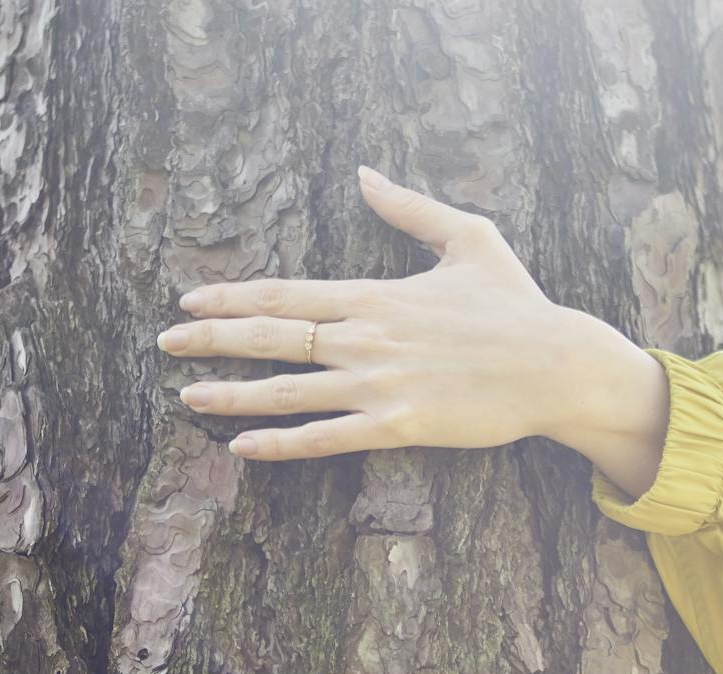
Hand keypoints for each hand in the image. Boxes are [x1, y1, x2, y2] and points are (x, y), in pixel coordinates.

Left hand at [158, 164, 670, 496]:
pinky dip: (279, 444)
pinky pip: (325, 438)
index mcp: (375, 294)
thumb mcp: (468, 237)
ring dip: (230, 394)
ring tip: (187, 396)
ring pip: (286, 390)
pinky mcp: (398, 426)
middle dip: (211, 338)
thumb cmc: (517, 303)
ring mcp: (378, 384)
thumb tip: (364, 175)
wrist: (556, 365)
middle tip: (165, 340)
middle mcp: (366, 338)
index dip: (232, 297)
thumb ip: (409, 208)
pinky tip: (241, 449)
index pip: (286, 294)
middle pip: (271, 337)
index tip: (191, 297)